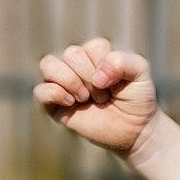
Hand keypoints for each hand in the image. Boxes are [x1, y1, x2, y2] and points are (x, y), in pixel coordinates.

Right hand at [34, 38, 157, 158]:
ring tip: (84, 98)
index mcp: (95, 53)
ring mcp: (63, 84)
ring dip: (71, 81)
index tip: (116, 84)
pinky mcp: (53, 105)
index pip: (93, 48)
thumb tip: (97, 76)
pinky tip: (71, 103)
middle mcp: (76, 64)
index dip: (106, 67)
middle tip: (103, 96)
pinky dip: (55, 94)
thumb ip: (123, 61)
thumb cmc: (137, 99)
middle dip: (90, 77)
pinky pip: (39, 91)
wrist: (134, 131)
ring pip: (48, 64)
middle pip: (71, 54)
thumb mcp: (140, 73)